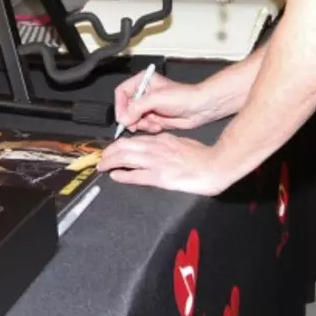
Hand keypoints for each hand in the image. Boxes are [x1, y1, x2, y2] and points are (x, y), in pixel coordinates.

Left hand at [98, 133, 231, 195]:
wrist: (214, 165)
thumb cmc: (201, 155)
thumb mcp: (180, 142)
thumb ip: (166, 143)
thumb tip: (154, 146)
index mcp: (161, 139)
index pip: (133, 140)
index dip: (118, 145)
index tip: (111, 150)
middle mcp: (155, 148)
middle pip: (124, 147)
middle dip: (109, 152)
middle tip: (101, 159)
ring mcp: (156, 162)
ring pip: (126, 158)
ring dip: (111, 162)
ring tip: (102, 166)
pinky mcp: (160, 176)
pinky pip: (136, 175)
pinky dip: (123, 175)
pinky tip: (115, 176)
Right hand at [115, 71, 217, 134]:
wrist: (199, 108)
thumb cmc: (183, 96)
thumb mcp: (156, 98)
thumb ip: (136, 107)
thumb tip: (123, 118)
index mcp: (143, 82)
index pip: (121, 93)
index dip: (120, 106)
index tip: (123, 117)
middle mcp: (144, 94)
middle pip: (126, 108)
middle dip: (131, 118)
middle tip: (136, 124)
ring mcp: (149, 107)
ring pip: (133, 119)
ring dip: (141, 124)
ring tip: (152, 123)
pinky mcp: (154, 118)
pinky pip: (143, 126)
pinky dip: (148, 128)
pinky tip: (159, 126)